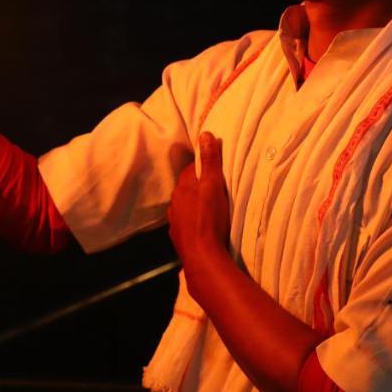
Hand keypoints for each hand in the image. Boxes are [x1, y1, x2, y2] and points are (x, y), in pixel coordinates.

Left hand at [168, 131, 231, 270]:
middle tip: (217, 189)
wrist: (203, 256)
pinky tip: (204, 228)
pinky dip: (194, 223)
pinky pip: (186, 225)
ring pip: (185, 207)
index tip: (215, 169)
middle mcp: (174, 203)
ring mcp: (175, 222)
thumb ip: (210, 161)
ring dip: (195, 206)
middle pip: (187, 189)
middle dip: (198, 187)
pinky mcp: (179, 238)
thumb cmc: (209, 218)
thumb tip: (204, 135)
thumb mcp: (214, 185)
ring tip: (211, 209)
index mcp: (182, 188)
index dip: (202, 167)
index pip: (189, 170)